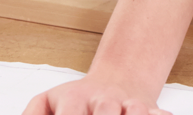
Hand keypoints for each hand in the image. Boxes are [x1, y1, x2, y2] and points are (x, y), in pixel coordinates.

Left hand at [22, 73, 168, 114]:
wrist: (118, 80)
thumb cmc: (77, 101)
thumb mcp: (47, 103)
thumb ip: (32, 114)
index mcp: (75, 99)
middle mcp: (105, 100)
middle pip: (106, 112)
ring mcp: (131, 104)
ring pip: (135, 111)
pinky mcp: (152, 109)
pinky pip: (160, 114)